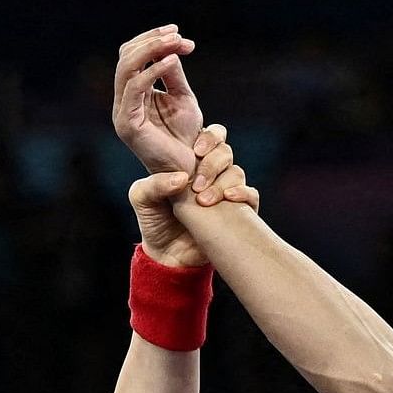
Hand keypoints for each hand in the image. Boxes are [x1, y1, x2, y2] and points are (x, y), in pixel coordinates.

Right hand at [109, 24, 202, 173]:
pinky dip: (153, 70)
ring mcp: (122, 113)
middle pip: (125, 57)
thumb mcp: (182, 96)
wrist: (188, 168)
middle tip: (178, 35)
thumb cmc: (186, 136)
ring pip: (126, 68)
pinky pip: (135, 88)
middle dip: (152, 41)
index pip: (131, 56)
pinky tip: (172, 60)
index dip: (152, 39)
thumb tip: (170, 46)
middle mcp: (122, 102)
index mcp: (132, 94)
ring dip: (152, 49)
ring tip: (177, 41)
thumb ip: (172, 73)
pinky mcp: (128, 124)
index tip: (178, 33)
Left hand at [130, 125, 259, 266]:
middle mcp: (210, 174)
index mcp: (189, 163)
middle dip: (213, 162)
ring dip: (221, 184)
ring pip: (236, 172)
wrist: (167, 255)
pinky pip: (251, 195)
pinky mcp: (237, 211)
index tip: (197, 150)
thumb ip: (153, 184)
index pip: (209, 137)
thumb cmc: (154, 222)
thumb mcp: (142, 199)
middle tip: (196, 184)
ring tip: (202, 201)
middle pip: (225, 151)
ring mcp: (224, 191)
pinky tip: (228, 199)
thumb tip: (182, 179)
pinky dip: (243, 194)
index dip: (209, 137)